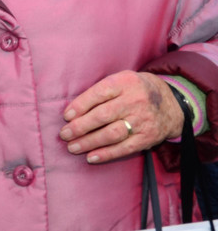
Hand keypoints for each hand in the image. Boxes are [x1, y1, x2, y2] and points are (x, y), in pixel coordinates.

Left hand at [59, 71, 183, 163]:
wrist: (173, 103)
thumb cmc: (136, 90)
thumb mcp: (122, 80)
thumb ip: (101, 91)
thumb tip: (73, 110)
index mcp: (125, 82)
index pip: (99, 93)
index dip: (80, 105)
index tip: (66, 116)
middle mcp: (135, 101)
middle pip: (103, 115)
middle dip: (80, 127)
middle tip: (64, 134)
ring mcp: (142, 120)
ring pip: (111, 134)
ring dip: (89, 142)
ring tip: (72, 147)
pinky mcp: (148, 138)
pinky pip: (125, 148)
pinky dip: (106, 154)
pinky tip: (91, 157)